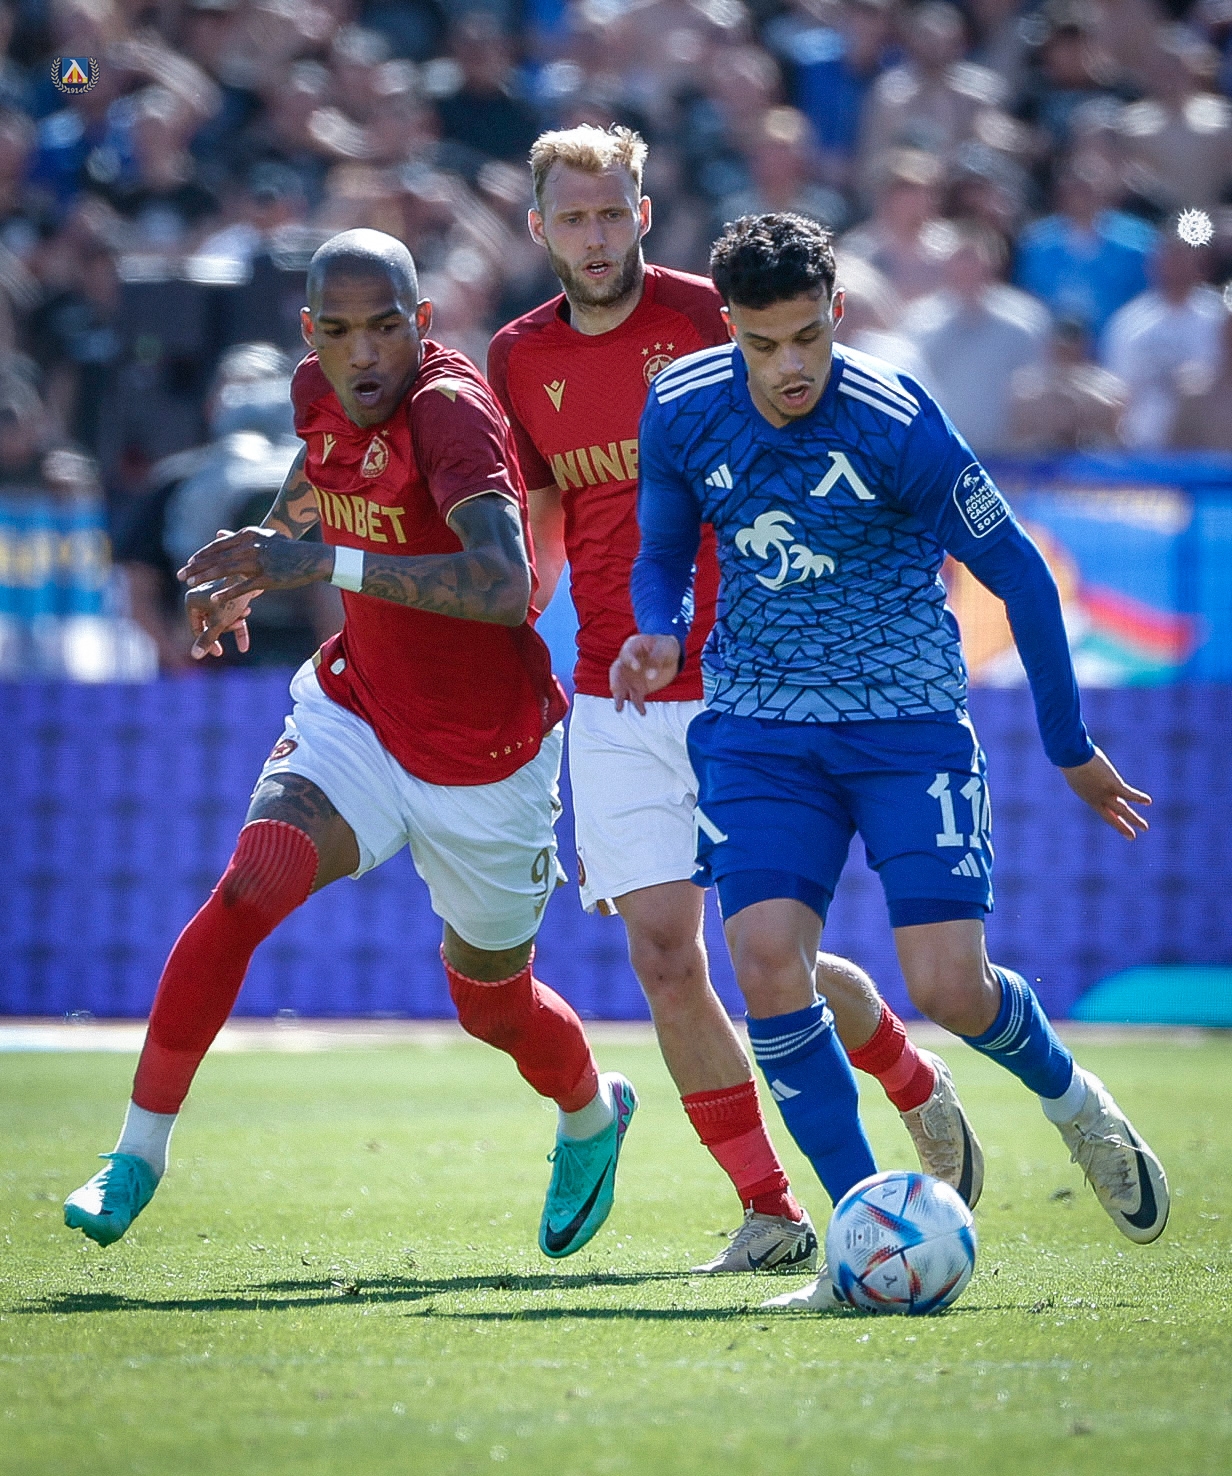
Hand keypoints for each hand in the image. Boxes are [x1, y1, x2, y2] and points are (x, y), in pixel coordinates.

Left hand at [178, 526, 329, 603]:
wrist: (312, 558)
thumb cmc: (288, 549)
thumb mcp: (263, 537)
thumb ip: (239, 537)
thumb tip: (218, 533)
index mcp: (249, 535)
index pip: (218, 546)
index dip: (202, 555)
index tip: (189, 562)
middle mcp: (251, 547)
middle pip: (217, 558)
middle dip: (196, 567)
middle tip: (180, 575)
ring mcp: (259, 562)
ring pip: (225, 570)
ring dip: (205, 577)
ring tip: (190, 584)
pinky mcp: (268, 578)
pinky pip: (243, 587)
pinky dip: (227, 593)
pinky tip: (214, 599)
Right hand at [186, 579, 256, 659]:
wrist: (252, 574)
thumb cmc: (232, 598)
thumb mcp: (219, 622)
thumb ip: (207, 639)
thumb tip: (195, 656)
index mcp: (191, 601)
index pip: (196, 628)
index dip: (207, 642)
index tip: (219, 652)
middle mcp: (200, 596)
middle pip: (210, 624)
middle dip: (225, 627)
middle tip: (238, 623)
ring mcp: (215, 594)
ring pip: (222, 619)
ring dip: (234, 622)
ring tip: (245, 614)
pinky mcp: (229, 592)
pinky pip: (231, 613)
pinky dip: (239, 623)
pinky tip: (245, 642)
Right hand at [610, 633, 680, 713]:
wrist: (671, 655)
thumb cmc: (665, 647)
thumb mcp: (664, 649)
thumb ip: (657, 660)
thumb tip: (650, 676)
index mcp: (631, 648)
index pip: (625, 655)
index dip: (630, 661)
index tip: (637, 668)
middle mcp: (627, 664)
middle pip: (616, 674)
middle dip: (615, 683)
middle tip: (615, 691)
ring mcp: (631, 677)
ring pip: (622, 688)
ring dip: (619, 698)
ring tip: (619, 708)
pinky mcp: (639, 688)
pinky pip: (636, 697)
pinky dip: (638, 705)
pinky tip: (642, 712)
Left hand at [1061, 747, 1150, 839]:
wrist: (1069, 755)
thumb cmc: (1070, 758)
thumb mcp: (1077, 771)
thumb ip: (1085, 776)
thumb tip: (1087, 769)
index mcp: (1088, 796)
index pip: (1104, 811)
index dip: (1114, 820)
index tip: (1121, 829)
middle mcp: (1097, 798)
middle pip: (1112, 815)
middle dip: (1123, 827)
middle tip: (1132, 837)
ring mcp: (1104, 792)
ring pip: (1122, 809)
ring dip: (1134, 819)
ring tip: (1145, 828)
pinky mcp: (1112, 784)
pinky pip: (1128, 793)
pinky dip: (1139, 797)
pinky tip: (1148, 801)